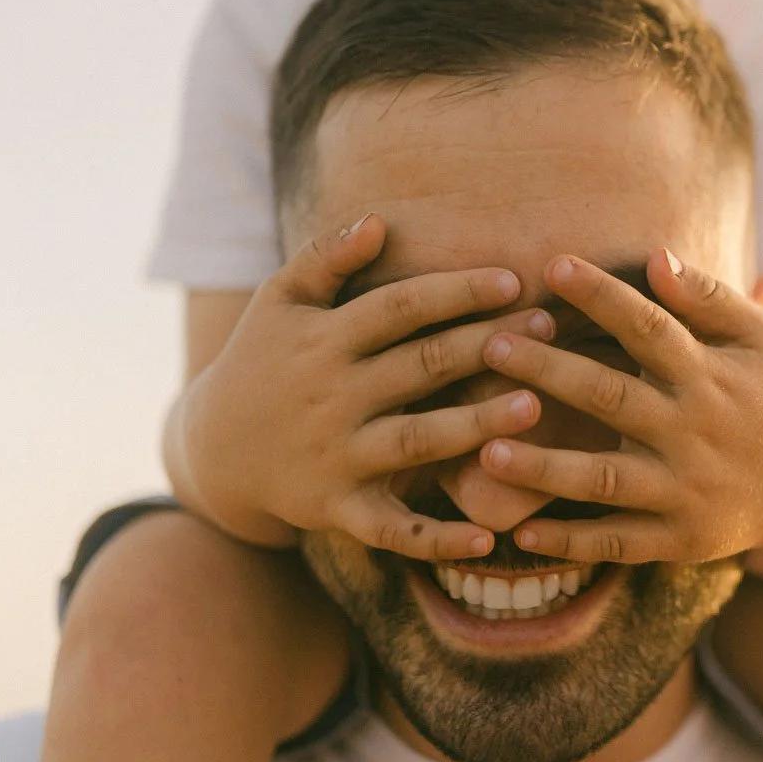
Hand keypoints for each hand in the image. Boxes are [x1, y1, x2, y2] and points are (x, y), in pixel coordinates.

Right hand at [173, 213, 553, 559]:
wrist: (212, 450)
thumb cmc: (262, 360)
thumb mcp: (280, 300)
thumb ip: (327, 257)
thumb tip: (379, 221)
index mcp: (325, 339)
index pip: (400, 307)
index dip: (456, 291)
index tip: (513, 279)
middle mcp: (333, 396)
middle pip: (420, 366)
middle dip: (486, 346)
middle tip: (550, 329)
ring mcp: (337, 455)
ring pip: (416, 440)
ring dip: (474, 425)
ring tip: (533, 406)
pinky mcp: (338, 508)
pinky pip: (392, 528)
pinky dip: (437, 539)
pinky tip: (486, 540)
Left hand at [472, 250, 762, 575]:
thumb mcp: (759, 338)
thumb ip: (708, 297)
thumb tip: (654, 256)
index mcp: (709, 374)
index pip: (648, 326)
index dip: (601, 296)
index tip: (552, 266)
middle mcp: (694, 431)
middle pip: (610, 397)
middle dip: (547, 372)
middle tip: (488, 347)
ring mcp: (686, 489)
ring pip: (605, 479)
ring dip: (544, 468)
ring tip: (486, 452)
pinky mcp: (681, 538)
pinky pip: (619, 542)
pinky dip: (572, 541)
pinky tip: (524, 532)